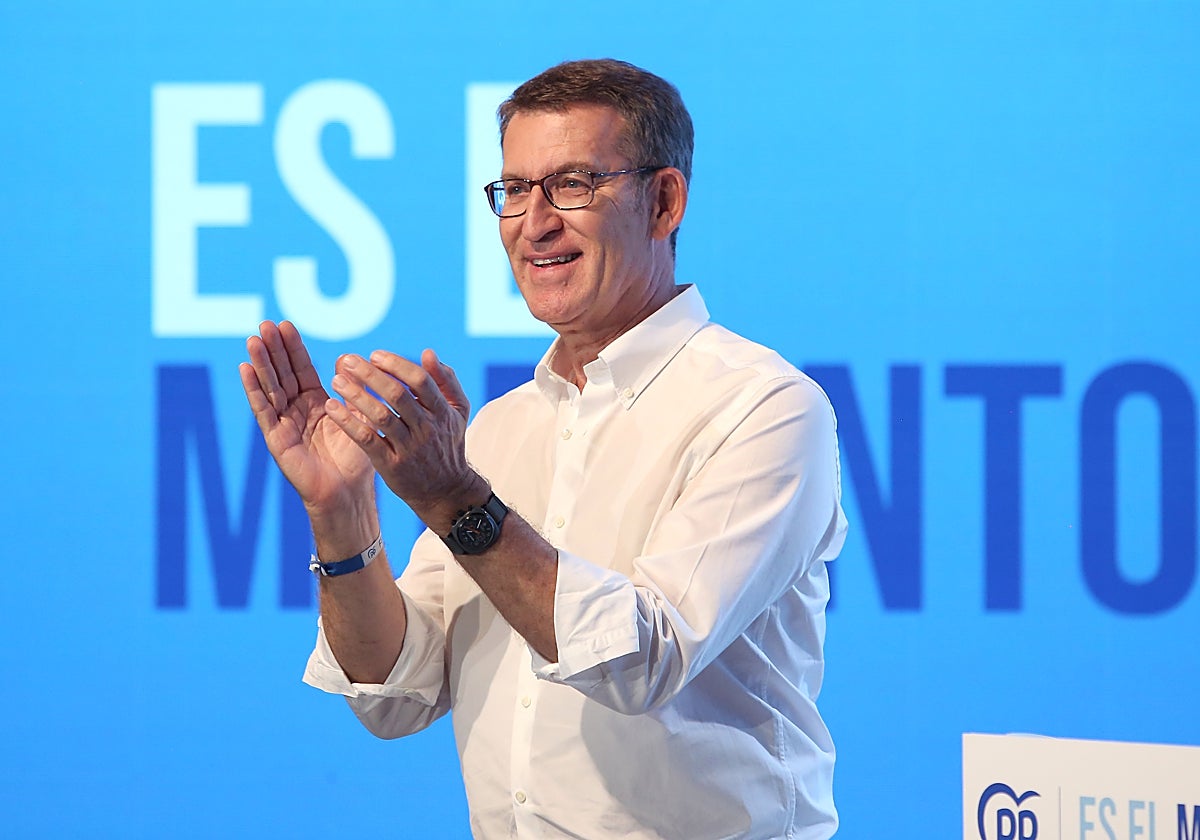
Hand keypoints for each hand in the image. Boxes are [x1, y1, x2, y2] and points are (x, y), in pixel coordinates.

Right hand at [239, 321, 375, 520]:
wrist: (349, 493)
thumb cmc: (357, 459)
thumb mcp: (358, 417)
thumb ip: (352, 390)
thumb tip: (347, 358)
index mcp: (317, 403)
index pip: (301, 369)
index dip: (293, 348)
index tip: (285, 324)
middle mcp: (297, 411)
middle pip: (282, 374)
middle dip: (274, 349)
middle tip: (264, 323)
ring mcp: (284, 424)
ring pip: (270, 387)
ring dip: (261, 363)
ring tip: (253, 339)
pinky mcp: (276, 439)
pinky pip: (263, 410)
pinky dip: (254, 389)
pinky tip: (245, 369)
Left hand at [324, 348, 485, 522]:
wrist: (446, 491)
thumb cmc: (447, 443)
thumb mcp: (457, 411)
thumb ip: (446, 380)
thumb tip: (428, 353)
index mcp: (441, 411)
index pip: (419, 381)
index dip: (396, 365)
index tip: (374, 355)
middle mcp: (427, 428)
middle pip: (397, 395)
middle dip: (370, 375)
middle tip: (347, 360)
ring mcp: (409, 448)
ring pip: (381, 416)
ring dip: (356, 395)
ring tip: (336, 380)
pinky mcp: (392, 465)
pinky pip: (368, 440)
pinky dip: (349, 423)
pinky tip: (332, 408)